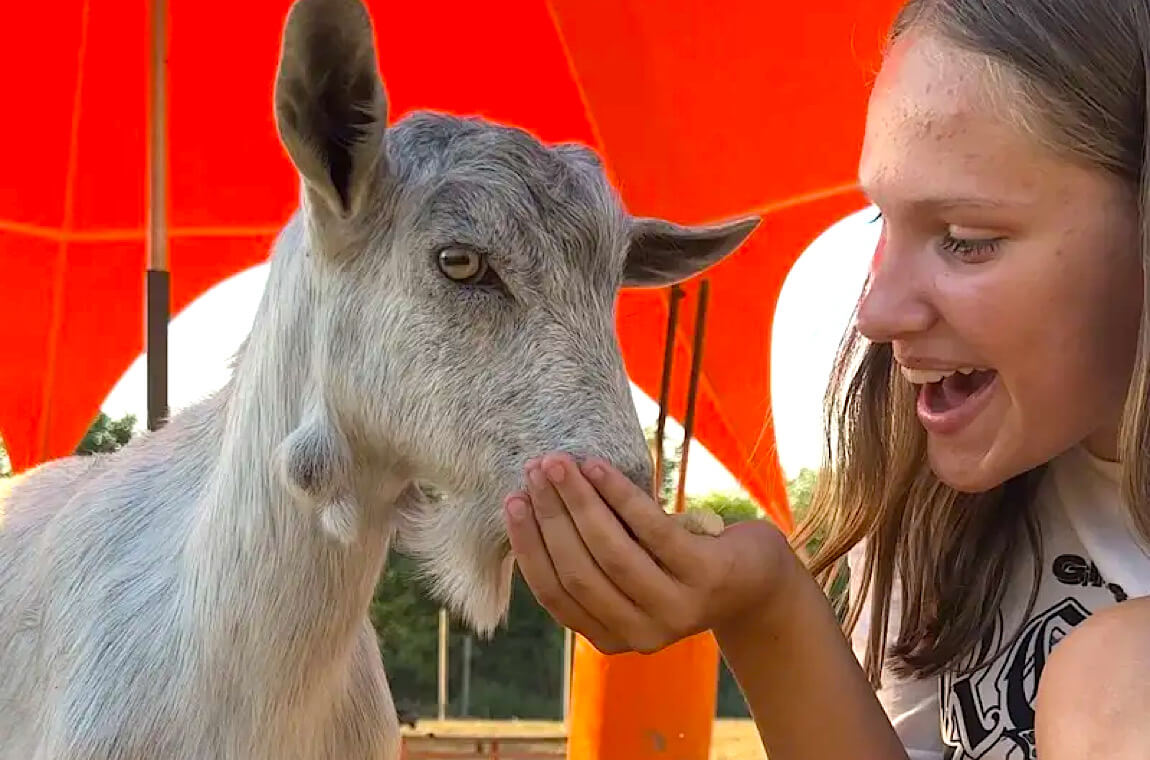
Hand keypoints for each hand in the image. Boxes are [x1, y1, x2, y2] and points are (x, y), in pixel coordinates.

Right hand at [502, 452, 792, 654]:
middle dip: (550, 516)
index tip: (512, 502)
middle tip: (535, 471)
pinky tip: (599, 466)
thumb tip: (532, 503)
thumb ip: (590, 560)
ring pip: (612, 552)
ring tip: (560, 463)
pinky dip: (620, 495)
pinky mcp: (706, 577)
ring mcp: (677, 610)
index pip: (555, 595)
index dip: (529, 547)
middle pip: (578, 572)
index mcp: (611, 639)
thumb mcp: (632, 574)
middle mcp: (642, 634)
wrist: (757, 580)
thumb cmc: (679, 565)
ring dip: (579, 501)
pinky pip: (652, 530)